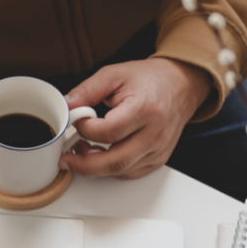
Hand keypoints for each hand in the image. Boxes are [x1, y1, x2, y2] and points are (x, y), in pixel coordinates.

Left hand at [60, 58, 211, 178]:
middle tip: (66, 157)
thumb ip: (87, 91)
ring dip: (95, 167)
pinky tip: (100, 155)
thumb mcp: (114, 75)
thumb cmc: (149, 79)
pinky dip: (110, 169)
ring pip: (120, 170)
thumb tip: (66, 106)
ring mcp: (158, 149)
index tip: (76, 122)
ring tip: (82, 150)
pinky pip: (129, 172)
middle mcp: (155, 133)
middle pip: (115, 161)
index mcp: (145, 109)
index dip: (85, 130)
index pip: (109, 132)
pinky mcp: (158, 159)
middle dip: (84, 164)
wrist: (180, 85)